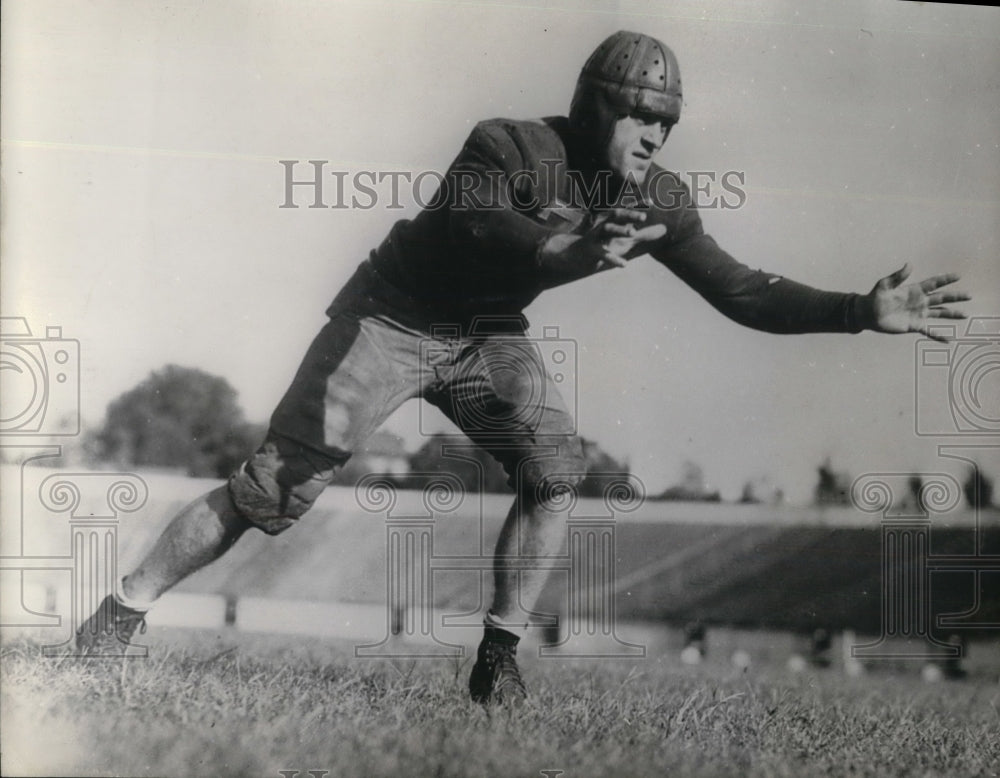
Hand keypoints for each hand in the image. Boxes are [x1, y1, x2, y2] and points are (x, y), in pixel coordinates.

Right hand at [538, 208, 666, 279]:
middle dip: (629, 214)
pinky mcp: (592, 251)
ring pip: (608, 230)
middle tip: (643, 216)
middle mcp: (605, 225)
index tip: (651, 202)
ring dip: (620, 230)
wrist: (577, 255)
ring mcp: (597, 237)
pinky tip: (624, 265)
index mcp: (614, 222)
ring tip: (633, 232)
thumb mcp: (626, 240)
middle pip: (617, 215)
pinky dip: (613, 259)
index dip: (638, 205)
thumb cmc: (605, 245)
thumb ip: (645, 234)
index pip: (627, 210)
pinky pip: (603, 254)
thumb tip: (665, 229)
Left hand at [866, 263, 969, 341]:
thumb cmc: (875, 297)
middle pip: (941, 298)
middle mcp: (920, 301)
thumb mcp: (885, 284)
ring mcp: (918, 314)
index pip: (933, 283)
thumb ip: (898, 276)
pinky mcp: (914, 325)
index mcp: (914, 290)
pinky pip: (928, 331)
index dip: (945, 279)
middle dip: (955, 297)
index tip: (958, 276)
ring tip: (965, 315)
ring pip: (939, 313)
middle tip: (969, 295)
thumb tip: (909, 264)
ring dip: (952, 314)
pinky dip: (938, 336)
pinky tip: (948, 340)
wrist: (867, 314)